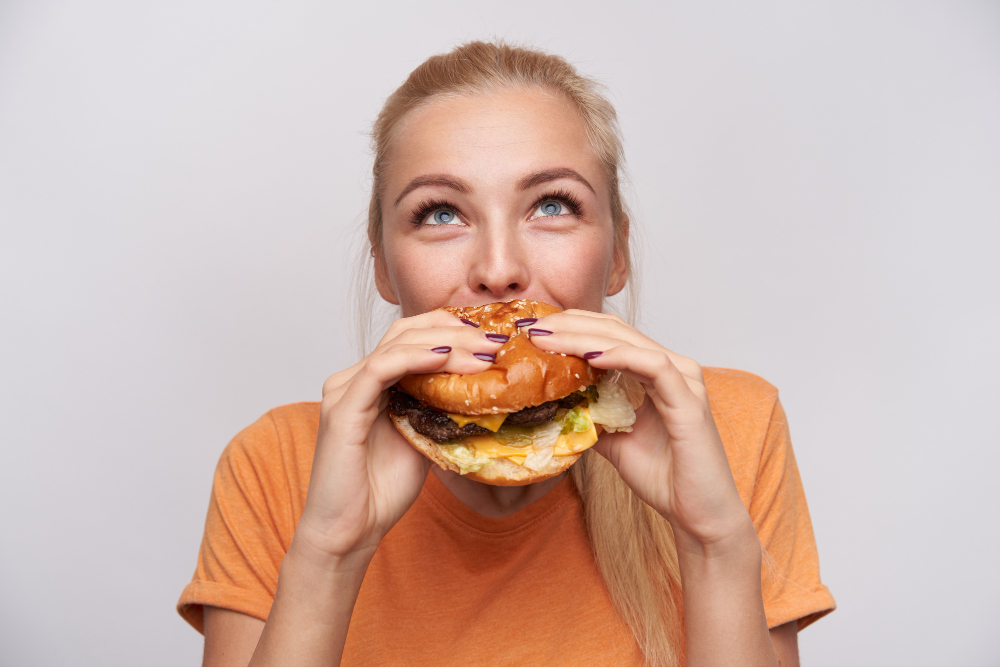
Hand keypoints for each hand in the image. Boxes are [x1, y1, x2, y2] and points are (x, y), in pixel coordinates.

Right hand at [292, 310, 503, 564]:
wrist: (348, 533)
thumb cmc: (381, 491)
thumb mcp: (424, 439)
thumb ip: (440, 410)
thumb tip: (482, 392)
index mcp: (372, 382)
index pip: (413, 336)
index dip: (453, 330)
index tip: (493, 339)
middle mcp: (354, 378)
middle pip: (407, 331)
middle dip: (456, 329)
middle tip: (496, 341)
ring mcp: (345, 390)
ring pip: (398, 344)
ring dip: (446, 342)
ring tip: (483, 351)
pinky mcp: (342, 409)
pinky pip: (381, 369)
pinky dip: (415, 358)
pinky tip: (445, 357)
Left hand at [528, 310, 751, 548]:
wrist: (697, 516)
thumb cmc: (664, 478)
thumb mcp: (613, 441)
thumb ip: (591, 416)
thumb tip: (554, 405)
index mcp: (656, 373)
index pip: (611, 335)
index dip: (572, 327)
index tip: (534, 330)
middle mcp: (673, 368)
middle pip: (616, 331)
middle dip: (570, 324)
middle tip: (532, 325)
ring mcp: (684, 381)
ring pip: (629, 342)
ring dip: (584, 337)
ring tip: (548, 336)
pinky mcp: (689, 401)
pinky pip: (653, 366)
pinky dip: (619, 357)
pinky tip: (589, 356)